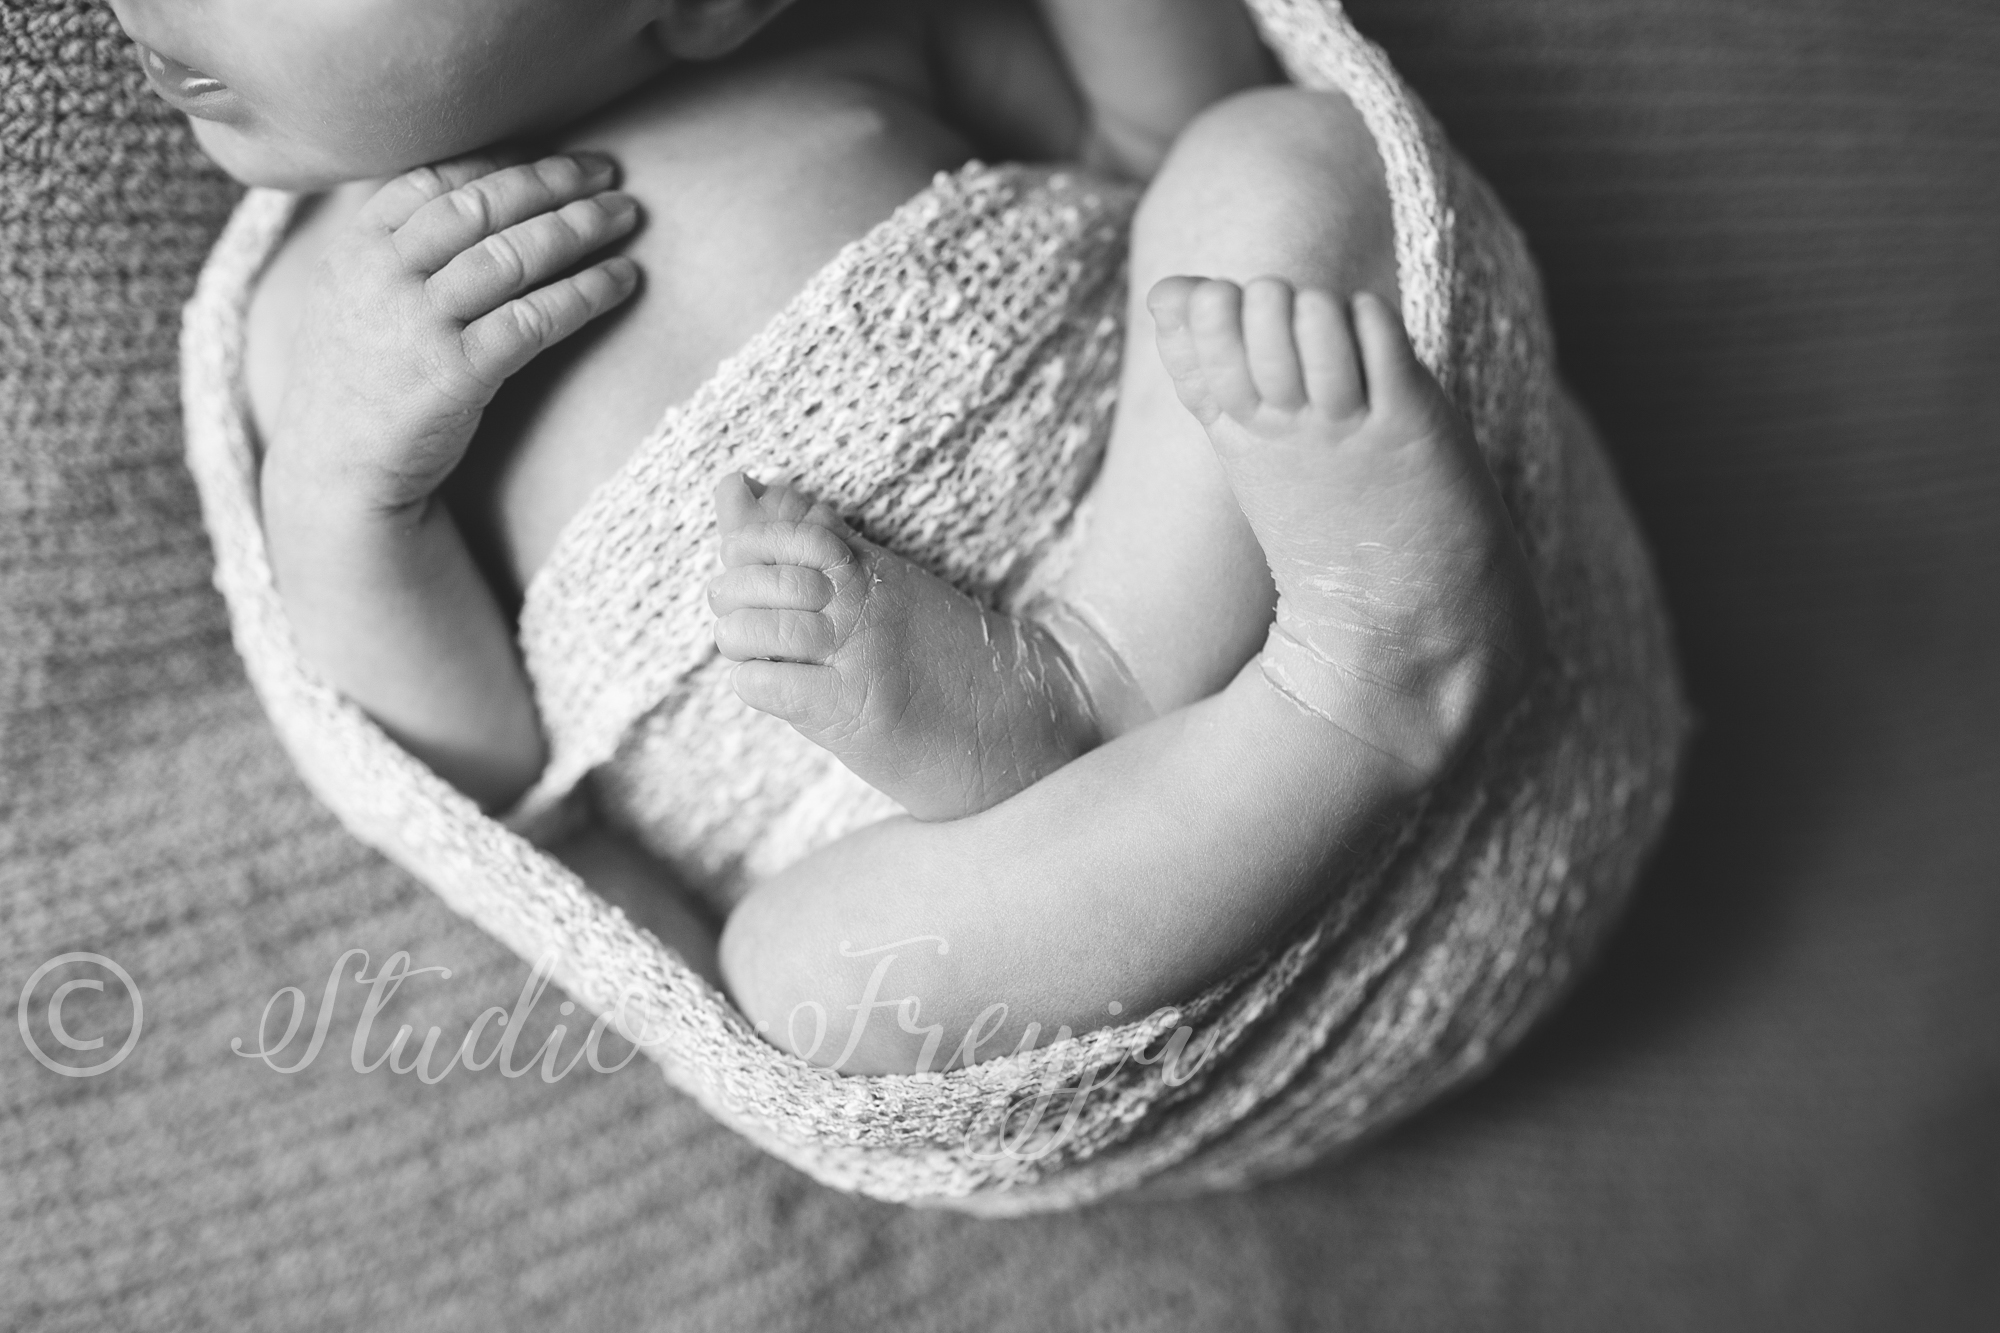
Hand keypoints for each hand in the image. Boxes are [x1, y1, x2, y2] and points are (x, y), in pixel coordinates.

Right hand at [266, 152, 641, 512]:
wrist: (336, 471)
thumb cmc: (363, 377)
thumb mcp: (353, 294)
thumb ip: (396, 242)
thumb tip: (468, 187)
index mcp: (358, 246)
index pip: (438, 178)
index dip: (504, 160)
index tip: (555, 156)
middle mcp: (385, 275)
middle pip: (483, 206)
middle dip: (553, 182)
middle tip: (608, 172)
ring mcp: (418, 324)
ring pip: (512, 256)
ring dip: (579, 228)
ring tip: (627, 216)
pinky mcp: (456, 374)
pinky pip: (533, 319)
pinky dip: (584, 294)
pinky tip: (622, 281)